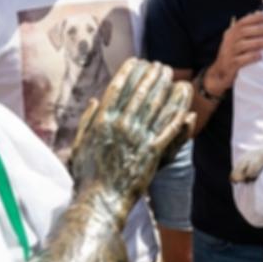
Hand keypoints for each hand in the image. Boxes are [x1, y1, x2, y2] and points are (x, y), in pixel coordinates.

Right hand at [68, 59, 193, 205]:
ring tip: (171, 76)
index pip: (118, 88)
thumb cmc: (87, 175)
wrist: (100, 200)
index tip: (137, 61)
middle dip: (151, 75)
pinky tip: (183, 102)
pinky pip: (168, 127)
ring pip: (155, 105)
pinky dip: (177, 112)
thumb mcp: (79, 143)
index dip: (128, 72)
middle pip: (140, 92)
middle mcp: (120, 125)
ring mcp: (137, 138)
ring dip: (165, 87)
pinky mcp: (152, 151)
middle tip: (160, 65)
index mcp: (102, 121)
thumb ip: (87, 120)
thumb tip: (95, 100)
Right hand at [205, 13, 262, 94]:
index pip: (242, 22)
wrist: (219, 73)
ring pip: (242, 45)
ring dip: (257, 43)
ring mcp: (228, 53)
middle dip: (259, 30)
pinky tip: (260, 56)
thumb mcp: (236, 41)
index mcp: (231, 33)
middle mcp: (228, 41)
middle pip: (243, 32)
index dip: (256, 19)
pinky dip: (251, 57)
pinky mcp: (230, 65)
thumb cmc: (232, 54)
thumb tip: (258, 14)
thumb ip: (246, 30)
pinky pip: (240, 60)